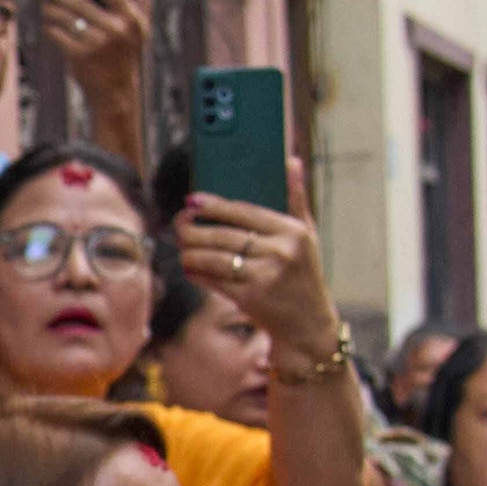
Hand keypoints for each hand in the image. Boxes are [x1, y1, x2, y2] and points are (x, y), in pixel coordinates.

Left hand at [32, 0, 149, 118]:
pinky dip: (49, 28)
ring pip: (64, 17)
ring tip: (45, 5)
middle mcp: (115, 29)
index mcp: (131, 18)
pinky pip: (57, 34)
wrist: (116, 92)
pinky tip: (48, 24)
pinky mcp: (80, 57)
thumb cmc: (127, 53)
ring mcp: (96, 43)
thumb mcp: (141, 27)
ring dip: (50, 9)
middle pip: (79, 1)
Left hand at [176, 193, 339, 365]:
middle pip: (224, 235)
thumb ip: (296, 198)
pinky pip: (214, 280)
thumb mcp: (308, 235)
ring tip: (180, 246)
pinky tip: (189, 267)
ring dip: (190, 251)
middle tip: (178, 224)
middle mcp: (281, 252)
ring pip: (215, 258)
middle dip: (194, 229)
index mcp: (293, 232)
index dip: (214, 205)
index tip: (192, 200)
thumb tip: (291, 160)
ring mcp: (265, 277)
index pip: (245, 212)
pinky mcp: (250, 298)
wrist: (308, 325)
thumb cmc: (304, 273)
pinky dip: (197, 272)